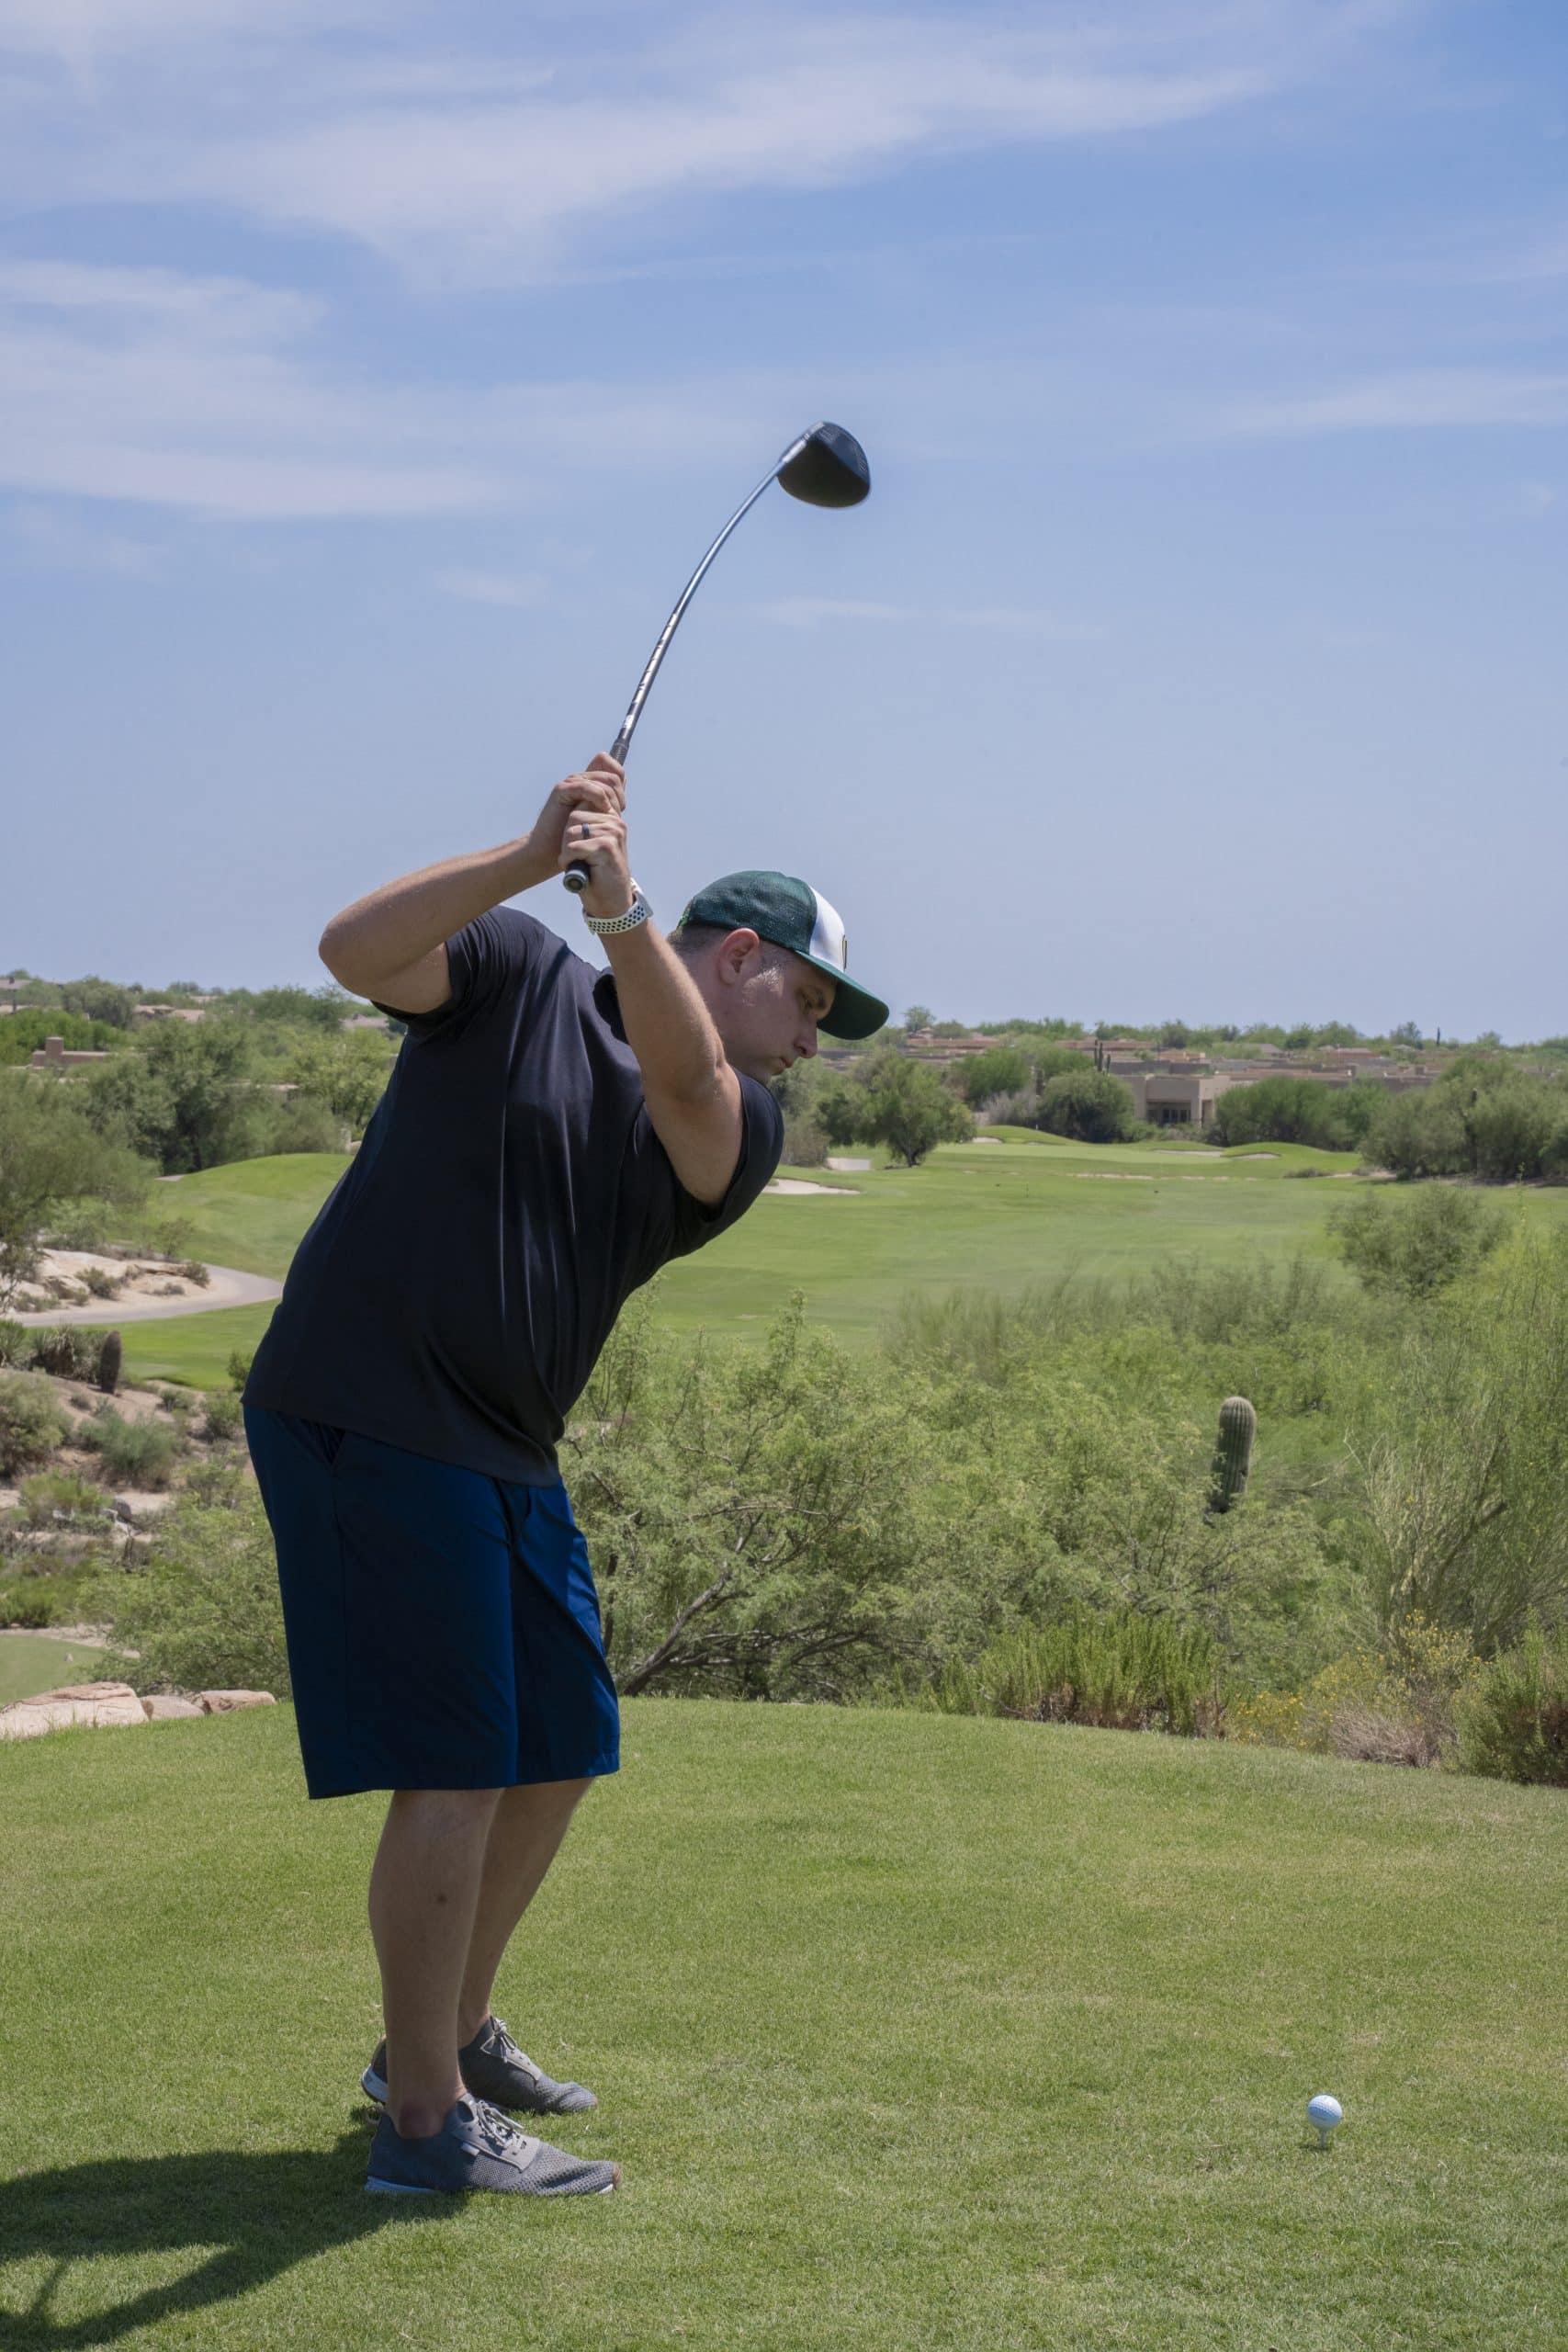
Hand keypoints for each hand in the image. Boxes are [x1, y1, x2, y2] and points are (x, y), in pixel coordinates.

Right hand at [524, 753, 624, 880]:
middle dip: (618, 796)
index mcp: (590, 782)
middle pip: (612, 776)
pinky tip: (602, 810)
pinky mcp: (561, 790)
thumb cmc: (578, 837)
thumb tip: (623, 790)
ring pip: (602, 781)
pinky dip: (598, 797)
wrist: (555, 849)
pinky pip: (585, 787)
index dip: (621, 785)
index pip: (614, 769)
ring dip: (610, 799)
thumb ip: (609, 802)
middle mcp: (581, 778)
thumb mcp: (600, 819)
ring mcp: (571, 783)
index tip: (620, 806)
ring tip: (609, 816)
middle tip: (615, 815)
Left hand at [557, 801, 632, 919]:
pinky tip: (577, 871)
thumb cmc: (598, 876)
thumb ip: (586, 828)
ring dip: (567, 852)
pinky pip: (573, 846)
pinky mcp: (606, 847)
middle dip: (566, 840)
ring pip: (571, 832)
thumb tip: (571, 812)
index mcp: (611, 819)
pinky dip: (569, 860)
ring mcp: (612, 833)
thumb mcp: (592, 846)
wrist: (612, 903)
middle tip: (575, 858)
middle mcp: (615, 822)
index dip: (570, 831)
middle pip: (573, 818)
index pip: (578, 809)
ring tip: (578, 865)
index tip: (576, 850)